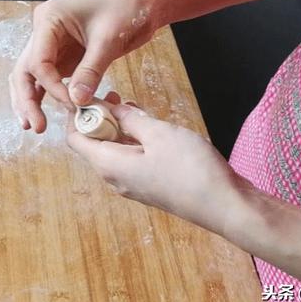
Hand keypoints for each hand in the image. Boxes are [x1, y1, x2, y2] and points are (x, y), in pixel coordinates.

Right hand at [9, 0, 163, 132]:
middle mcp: (45, 33)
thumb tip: (76, 101)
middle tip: (35, 125)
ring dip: (31, 100)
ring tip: (34, 125)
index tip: (72, 103)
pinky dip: (49, 95)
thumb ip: (91, 70)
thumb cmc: (126, 5)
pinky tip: (45, 114)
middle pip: (26, 70)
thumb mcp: (108, 39)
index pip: (39, 61)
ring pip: (33, 77)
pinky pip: (51, 79)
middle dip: (28, 99)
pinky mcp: (66, 57)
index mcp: (48, 20)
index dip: (52, 87)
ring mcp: (53, 45)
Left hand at [67, 99, 241, 234]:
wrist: (224, 206)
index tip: (89, 95)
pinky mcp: (150, 186)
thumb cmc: (190, 169)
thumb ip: (131, 119)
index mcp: (109, 165)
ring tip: (132, 107)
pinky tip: (148, 127)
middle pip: (94, 145)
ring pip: (115, 151)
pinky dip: (134, 140)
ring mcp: (133, 184)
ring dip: (119, 128)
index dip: (77, 115)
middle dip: (100, 119)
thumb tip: (112, 110)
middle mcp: (115, 178)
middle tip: (115, 96)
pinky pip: (131, 159)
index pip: (75, 139)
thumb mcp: (158, 133)